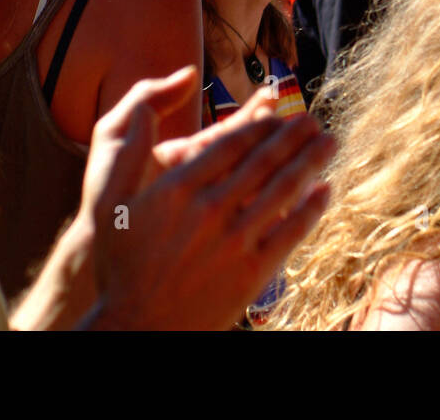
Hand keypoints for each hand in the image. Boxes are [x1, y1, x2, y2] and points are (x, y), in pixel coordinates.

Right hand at [13, 67, 333, 330]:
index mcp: (179, 187)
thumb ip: (130, 153)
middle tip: (314, 121)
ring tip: (328, 143)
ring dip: (311, 161)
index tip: (280, 115)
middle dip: (295, 136)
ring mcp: (234, 241)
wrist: (139, 328)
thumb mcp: (111, 205)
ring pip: (283, 189)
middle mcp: (210, 208)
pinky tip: (325, 190)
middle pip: (264, 160)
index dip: (262, 125)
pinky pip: (291, 232)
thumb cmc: (121, 266)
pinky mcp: (252, 273)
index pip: (231, 143)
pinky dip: (312, 208)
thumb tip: (141, 112)